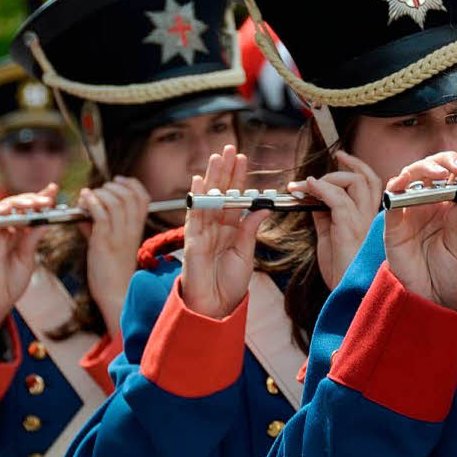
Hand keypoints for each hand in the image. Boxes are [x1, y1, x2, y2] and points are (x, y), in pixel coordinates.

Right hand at [0, 185, 58, 351]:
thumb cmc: (11, 282)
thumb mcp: (28, 257)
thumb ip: (33, 237)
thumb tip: (47, 218)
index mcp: (18, 233)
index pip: (28, 210)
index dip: (39, 198)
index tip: (53, 188)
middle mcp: (6, 231)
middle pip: (17, 205)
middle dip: (33, 198)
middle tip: (49, 198)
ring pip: (3, 208)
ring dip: (19, 202)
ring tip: (35, 202)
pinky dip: (1, 212)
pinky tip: (13, 208)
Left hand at [78, 177, 150, 336]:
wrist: (115, 293)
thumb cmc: (110, 270)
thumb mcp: (110, 242)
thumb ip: (99, 223)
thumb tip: (86, 208)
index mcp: (137, 228)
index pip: (142, 197)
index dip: (130, 184)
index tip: (116, 181)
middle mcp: (132, 229)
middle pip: (129, 195)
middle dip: (110, 187)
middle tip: (97, 192)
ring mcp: (119, 235)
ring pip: (115, 201)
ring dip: (99, 193)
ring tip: (87, 197)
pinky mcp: (105, 242)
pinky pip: (101, 214)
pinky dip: (91, 202)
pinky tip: (84, 202)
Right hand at [181, 145, 269, 318]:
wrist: (216, 308)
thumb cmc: (229, 284)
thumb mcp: (246, 253)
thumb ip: (251, 229)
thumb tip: (264, 207)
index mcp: (230, 229)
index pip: (235, 197)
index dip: (238, 178)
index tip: (242, 159)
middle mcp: (215, 227)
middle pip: (220, 193)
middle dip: (224, 170)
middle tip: (229, 148)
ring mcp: (202, 233)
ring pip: (207, 200)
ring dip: (212, 178)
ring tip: (216, 157)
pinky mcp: (192, 243)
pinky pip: (194, 218)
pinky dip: (197, 200)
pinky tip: (199, 183)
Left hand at [288, 150, 381, 290]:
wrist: (345, 295)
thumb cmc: (339, 271)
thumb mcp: (329, 236)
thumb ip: (324, 215)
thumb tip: (312, 196)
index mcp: (368, 218)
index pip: (369, 184)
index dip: (354, 168)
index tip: (339, 159)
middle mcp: (370, 217)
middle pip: (369, 177)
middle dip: (351, 163)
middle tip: (334, 157)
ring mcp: (363, 221)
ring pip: (357, 182)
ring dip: (330, 177)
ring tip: (308, 183)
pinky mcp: (351, 227)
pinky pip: (338, 198)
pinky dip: (321, 188)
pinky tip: (307, 188)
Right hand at [383, 142, 456, 310]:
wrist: (431, 303)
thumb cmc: (447, 274)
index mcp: (448, 206)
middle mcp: (427, 204)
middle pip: (431, 169)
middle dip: (446, 161)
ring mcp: (409, 213)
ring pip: (410, 177)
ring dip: (424, 170)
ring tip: (441, 175)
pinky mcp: (393, 227)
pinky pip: (390, 202)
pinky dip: (395, 189)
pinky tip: (405, 182)